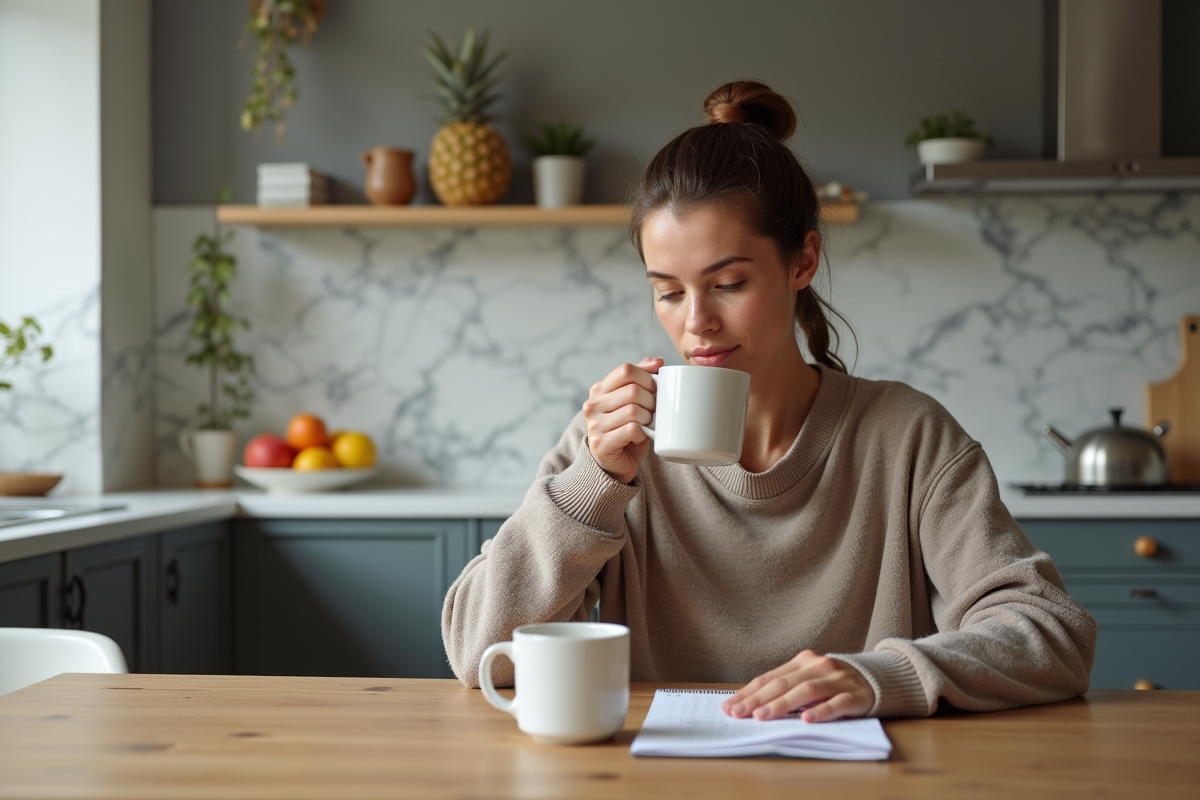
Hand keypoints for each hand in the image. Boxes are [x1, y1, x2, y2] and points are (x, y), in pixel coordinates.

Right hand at [583, 357, 662, 483]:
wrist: (615, 465)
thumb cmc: (627, 430)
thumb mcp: (633, 401)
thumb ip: (641, 379)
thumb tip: (656, 360)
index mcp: (599, 389)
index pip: (626, 370)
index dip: (646, 377)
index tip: (654, 389)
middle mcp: (592, 405)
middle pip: (632, 391)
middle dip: (651, 401)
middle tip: (653, 411)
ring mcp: (594, 424)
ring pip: (633, 411)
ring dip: (648, 419)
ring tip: (648, 425)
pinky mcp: (601, 443)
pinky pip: (631, 430)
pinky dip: (642, 433)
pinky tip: (641, 437)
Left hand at [721, 650, 874, 722]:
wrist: (875, 679)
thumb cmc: (833, 683)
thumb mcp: (808, 680)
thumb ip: (786, 688)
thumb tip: (751, 706)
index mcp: (802, 661)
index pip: (769, 678)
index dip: (748, 692)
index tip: (729, 706)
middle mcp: (817, 666)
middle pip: (783, 683)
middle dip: (758, 700)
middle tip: (739, 713)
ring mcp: (837, 679)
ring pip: (806, 691)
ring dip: (782, 705)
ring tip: (763, 717)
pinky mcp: (855, 695)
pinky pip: (836, 703)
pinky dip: (821, 711)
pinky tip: (807, 720)